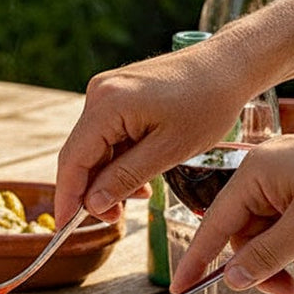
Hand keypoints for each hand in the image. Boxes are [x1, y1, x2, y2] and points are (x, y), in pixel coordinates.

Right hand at [53, 43, 251, 224]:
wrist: (229, 65)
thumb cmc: (207, 104)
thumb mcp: (169, 151)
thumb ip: (125, 178)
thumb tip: (92, 204)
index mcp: (107, 105)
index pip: (73, 160)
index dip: (67, 197)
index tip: (64, 228)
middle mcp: (98, 93)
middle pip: (79, 154)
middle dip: (92, 190)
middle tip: (114, 218)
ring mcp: (106, 91)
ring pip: (94, 146)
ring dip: (108, 175)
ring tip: (138, 196)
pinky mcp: (117, 93)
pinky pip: (106, 133)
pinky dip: (118, 157)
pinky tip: (139, 172)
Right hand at [169, 113, 293, 293]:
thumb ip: (264, 257)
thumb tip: (231, 278)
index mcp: (253, 174)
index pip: (212, 224)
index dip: (196, 260)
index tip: (179, 287)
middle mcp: (265, 172)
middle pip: (246, 234)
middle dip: (268, 264)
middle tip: (287, 292)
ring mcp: (289, 177)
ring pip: (273, 232)